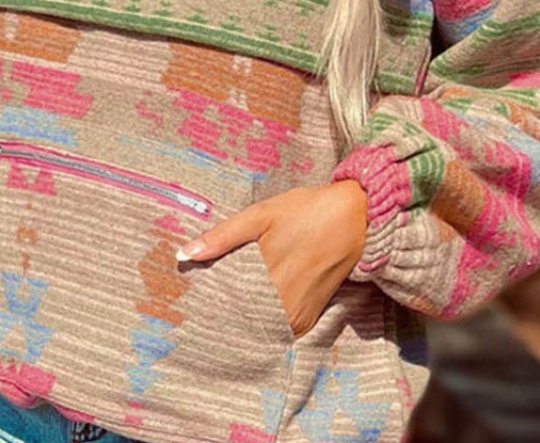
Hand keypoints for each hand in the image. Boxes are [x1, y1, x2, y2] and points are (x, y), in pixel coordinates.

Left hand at [176, 181, 367, 337]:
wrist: (355, 218)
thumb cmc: (305, 211)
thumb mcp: (261, 215)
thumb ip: (223, 237)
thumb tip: (185, 254)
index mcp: (267, 279)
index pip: (224, 304)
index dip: (203, 302)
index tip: (184, 300)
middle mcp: (283, 306)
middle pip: (239, 318)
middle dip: (219, 311)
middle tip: (194, 305)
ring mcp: (297, 316)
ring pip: (257, 326)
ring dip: (239, 317)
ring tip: (217, 306)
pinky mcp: (307, 320)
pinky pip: (276, 327)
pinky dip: (261, 319)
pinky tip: (248, 306)